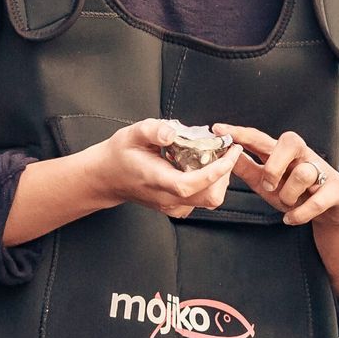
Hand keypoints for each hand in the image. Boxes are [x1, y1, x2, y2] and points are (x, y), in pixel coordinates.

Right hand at [83, 119, 244, 218]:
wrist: (108, 177)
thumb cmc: (120, 155)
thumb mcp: (132, 133)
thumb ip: (152, 130)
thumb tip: (171, 132)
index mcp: (156, 180)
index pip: (191, 184)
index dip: (216, 171)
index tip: (230, 152)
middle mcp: (167, 198)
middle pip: (209, 196)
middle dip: (225, 173)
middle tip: (226, 150)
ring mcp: (172, 205)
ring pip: (209, 199)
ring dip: (219, 178)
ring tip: (215, 156)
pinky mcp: (176, 207)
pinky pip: (202, 199)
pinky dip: (210, 183)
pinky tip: (202, 166)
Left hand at [215, 124, 338, 228]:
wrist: (335, 208)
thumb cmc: (297, 192)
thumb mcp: (266, 183)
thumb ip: (247, 169)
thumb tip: (225, 157)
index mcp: (283, 153)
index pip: (260, 137)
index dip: (240, 133)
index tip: (218, 128)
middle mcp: (303, 156)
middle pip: (291, 141)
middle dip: (274, 167)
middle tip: (268, 186)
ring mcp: (322, 171)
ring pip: (304, 174)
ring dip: (290, 195)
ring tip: (287, 203)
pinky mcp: (335, 190)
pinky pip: (317, 200)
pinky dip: (300, 214)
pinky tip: (291, 218)